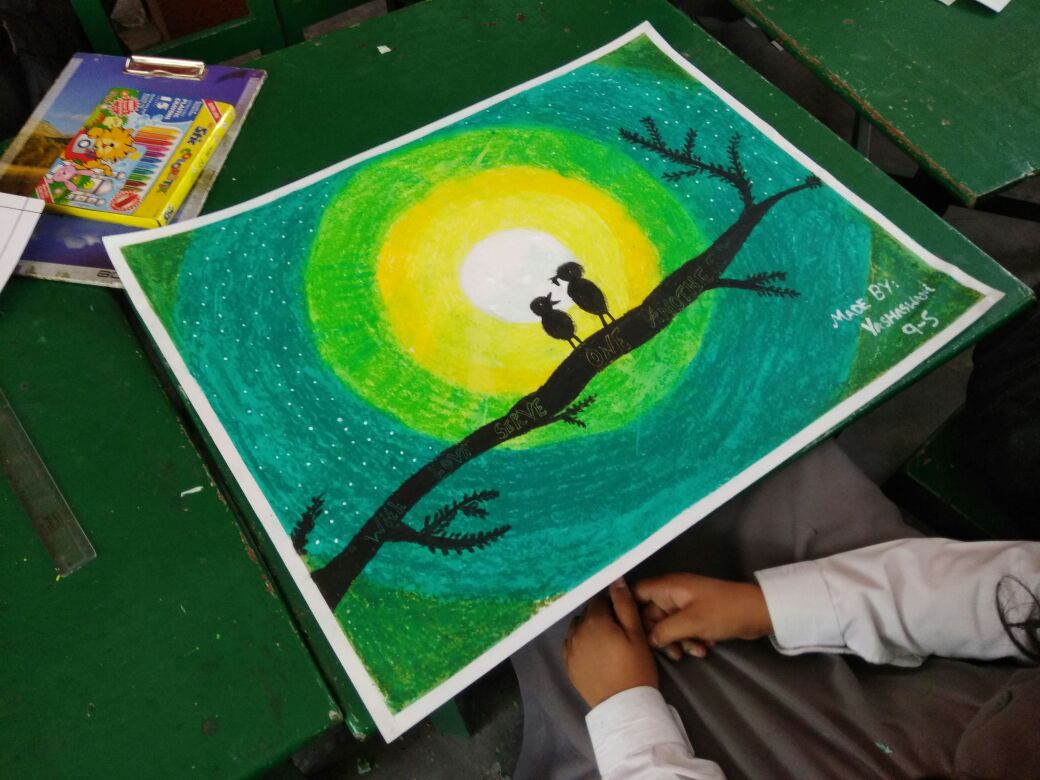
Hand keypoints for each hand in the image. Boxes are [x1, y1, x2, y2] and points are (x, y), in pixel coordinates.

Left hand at [564, 579, 657, 707]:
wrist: (625, 706)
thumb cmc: (635, 667)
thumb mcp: (636, 634)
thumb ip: (624, 605)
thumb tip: (616, 579)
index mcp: (594, 621)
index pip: (599, 600)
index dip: (612, 604)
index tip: (622, 617)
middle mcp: (576, 632)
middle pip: (587, 613)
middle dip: (600, 616)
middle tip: (618, 631)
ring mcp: (569, 649)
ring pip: (577, 627)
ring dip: (589, 628)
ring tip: (606, 642)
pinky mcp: (568, 665)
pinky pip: (571, 644)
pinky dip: (580, 643)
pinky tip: (594, 652)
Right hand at [634, 573, 772, 660]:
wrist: (757, 614)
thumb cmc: (723, 612)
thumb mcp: (691, 623)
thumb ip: (663, 631)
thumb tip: (648, 640)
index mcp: (668, 587)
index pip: (636, 593)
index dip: (629, 610)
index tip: (628, 631)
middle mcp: (673, 593)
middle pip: (651, 615)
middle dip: (661, 636)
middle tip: (673, 653)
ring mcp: (685, 605)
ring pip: (668, 626)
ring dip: (678, 641)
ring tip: (694, 652)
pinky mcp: (697, 615)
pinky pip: (683, 629)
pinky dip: (690, 639)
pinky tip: (704, 648)